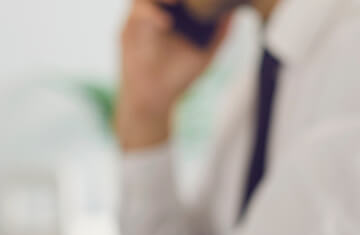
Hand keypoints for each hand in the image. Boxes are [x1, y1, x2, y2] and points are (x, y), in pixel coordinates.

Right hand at [115, 0, 231, 149]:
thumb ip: (220, 34)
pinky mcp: (126, 31)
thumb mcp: (205, 54)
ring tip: (177, 2)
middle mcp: (154, 11)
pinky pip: (136, 12)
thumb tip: (233, 12)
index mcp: (172, 12)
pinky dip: (150, 13)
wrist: (154, 100)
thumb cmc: (178, 78)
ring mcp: (139, 19)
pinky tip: (166, 23)